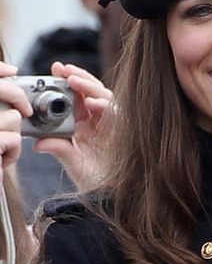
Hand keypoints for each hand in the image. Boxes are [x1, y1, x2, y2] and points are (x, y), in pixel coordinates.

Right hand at [0, 62, 30, 170]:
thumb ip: (1, 103)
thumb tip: (11, 73)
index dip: (0, 71)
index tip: (13, 73)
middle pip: (4, 93)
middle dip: (19, 100)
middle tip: (25, 111)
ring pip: (14, 118)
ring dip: (14, 136)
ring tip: (0, 148)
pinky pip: (15, 139)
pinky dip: (13, 153)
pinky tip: (0, 160)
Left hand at [33, 62, 112, 187]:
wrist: (108, 195)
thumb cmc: (92, 180)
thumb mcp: (70, 161)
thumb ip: (57, 148)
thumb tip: (37, 143)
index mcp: (84, 124)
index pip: (76, 96)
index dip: (68, 81)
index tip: (56, 69)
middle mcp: (98, 121)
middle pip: (90, 91)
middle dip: (78, 77)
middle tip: (63, 69)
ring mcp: (111, 125)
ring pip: (103, 97)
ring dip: (89, 87)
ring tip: (74, 80)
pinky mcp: (123, 130)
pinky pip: (116, 113)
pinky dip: (104, 106)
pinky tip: (92, 103)